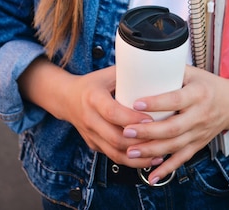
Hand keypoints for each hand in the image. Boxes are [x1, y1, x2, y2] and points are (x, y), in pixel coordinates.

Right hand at [18, 58, 156, 166]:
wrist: (67, 99)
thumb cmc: (93, 84)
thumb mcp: (107, 74)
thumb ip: (128, 73)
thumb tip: (155, 68)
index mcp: (93, 98)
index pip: (112, 112)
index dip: (132, 118)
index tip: (151, 119)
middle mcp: (89, 119)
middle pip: (115, 138)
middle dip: (140, 142)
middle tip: (161, 139)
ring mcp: (90, 135)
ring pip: (115, 153)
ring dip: (138, 157)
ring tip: (159, 155)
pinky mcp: (94, 145)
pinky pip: (113, 157)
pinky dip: (131, 160)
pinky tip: (148, 158)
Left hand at [121, 65, 228, 183]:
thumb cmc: (208, 84)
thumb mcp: (193, 73)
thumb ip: (171, 70)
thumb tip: (143, 63)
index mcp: (198, 93)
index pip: (176, 99)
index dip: (156, 103)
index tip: (136, 103)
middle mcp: (200, 115)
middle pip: (173, 127)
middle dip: (148, 132)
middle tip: (127, 131)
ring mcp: (200, 133)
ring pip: (175, 146)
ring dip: (152, 152)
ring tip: (131, 152)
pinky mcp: (199, 145)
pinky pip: (182, 159)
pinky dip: (167, 169)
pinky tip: (151, 177)